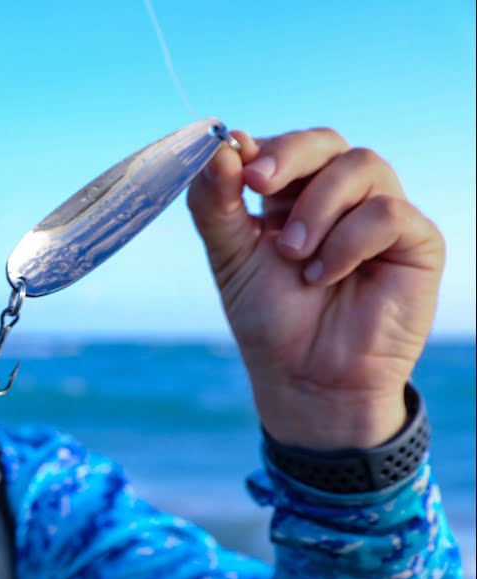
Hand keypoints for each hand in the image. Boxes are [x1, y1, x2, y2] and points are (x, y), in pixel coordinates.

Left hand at [187, 128, 442, 448]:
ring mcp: (381, 215)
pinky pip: (388, 213)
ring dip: (318, 207)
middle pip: (327, 142)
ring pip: (362, 166)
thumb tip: (218, 149)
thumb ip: (217, 206)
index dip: (264, 148)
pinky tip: (324, 275)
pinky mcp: (416, 242)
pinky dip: (348, 241)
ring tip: (294, 255)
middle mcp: (340, 198)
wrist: (306, 380)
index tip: (236, 163)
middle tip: (258, 184)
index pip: (287, 146)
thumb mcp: (231, 259)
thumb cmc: (271, 320)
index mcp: (293, 196)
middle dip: (290, 157)